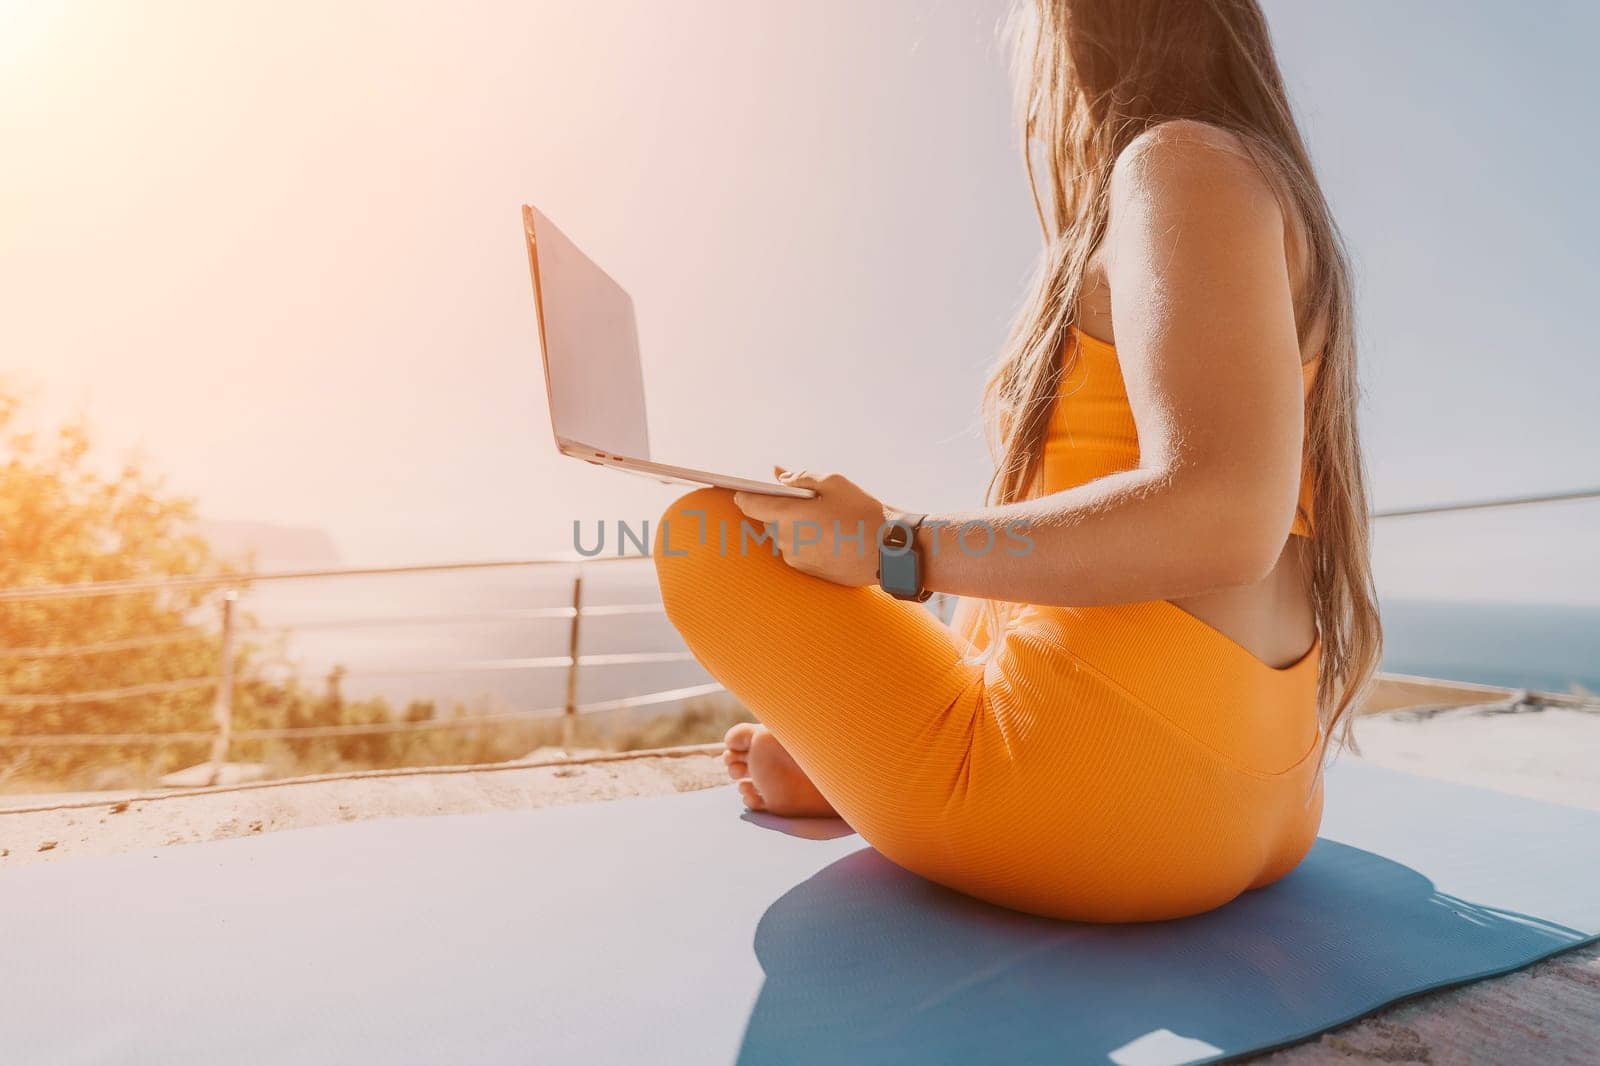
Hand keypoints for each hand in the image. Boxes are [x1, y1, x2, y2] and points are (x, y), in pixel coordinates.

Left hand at [732, 467, 891, 586]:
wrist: (889, 551)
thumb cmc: (862, 512)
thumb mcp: (833, 482)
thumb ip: (800, 476)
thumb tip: (777, 474)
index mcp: (787, 516)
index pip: (747, 504)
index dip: (744, 493)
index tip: (744, 487)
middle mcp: (786, 541)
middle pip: (767, 520)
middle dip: (778, 508)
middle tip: (803, 500)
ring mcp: (796, 559)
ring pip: (782, 536)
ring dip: (793, 525)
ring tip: (822, 517)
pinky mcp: (807, 572)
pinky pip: (796, 551)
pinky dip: (805, 540)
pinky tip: (828, 534)